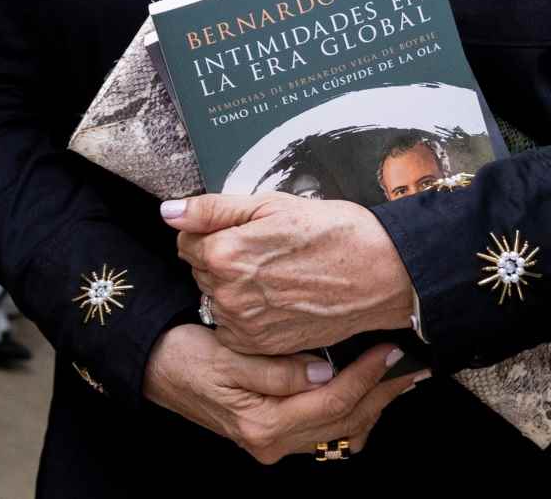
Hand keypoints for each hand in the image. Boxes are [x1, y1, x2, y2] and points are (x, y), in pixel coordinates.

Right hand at [142, 323, 427, 464]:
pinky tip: (365, 392)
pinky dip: (350, 413)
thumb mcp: (228, 355)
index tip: (392, 347)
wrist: (152, 366)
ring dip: (373, 404)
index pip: (334, 402)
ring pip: (340, 432)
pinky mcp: (271, 434)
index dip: (368, 375)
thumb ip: (278, 369)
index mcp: (264, 424)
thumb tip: (326, 372)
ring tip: (399, 376)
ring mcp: (272, 443)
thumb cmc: (185, 354)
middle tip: (413, 363)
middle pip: (346, 422)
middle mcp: (272, 443)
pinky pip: (324, 432)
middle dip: (384, 392)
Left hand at [165, 193, 416, 355]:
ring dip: (236, 287)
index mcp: (224, 252)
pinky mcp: (262, 345)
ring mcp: (244, 324)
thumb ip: (211, 209)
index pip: (186, 239)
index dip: (215, 230)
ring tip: (278, 275)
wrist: (381, 273)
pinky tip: (278, 299)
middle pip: (201, 269)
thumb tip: (169, 212)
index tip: (246, 231)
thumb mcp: (271, 204)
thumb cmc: (332, 232)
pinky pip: (233, 326)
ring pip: (217, 297)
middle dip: (224, 258)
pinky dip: (248, 314)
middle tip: (268, 251)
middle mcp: (228, 293)